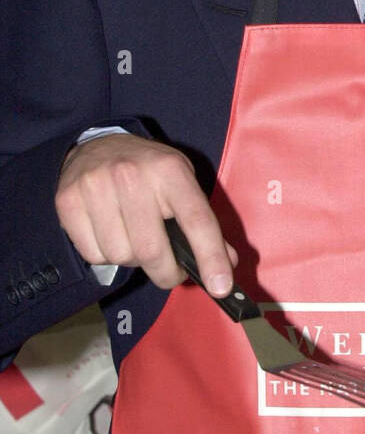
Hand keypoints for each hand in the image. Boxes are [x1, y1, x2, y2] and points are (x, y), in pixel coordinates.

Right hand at [55, 133, 237, 294]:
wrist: (96, 146)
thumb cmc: (148, 171)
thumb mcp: (182, 183)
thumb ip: (203, 223)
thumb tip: (226, 264)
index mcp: (169, 170)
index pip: (196, 220)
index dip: (210, 257)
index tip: (220, 288)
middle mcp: (131, 175)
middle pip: (152, 251)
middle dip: (166, 273)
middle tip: (169, 271)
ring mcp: (96, 187)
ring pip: (121, 257)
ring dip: (132, 260)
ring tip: (134, 237)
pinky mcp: (68, 202)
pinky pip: (94, 255)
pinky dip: (106, 255)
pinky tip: (109, 232)